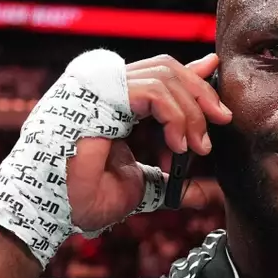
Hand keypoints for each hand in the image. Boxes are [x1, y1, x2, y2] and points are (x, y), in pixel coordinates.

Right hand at [66, 53, 230, 231]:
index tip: (217, 78)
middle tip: (222, 121)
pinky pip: (152, 91)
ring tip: (197, 147)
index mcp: (113, 103)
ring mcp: (99, 88)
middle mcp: (105, 88)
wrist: (55, 209)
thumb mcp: (142, 189)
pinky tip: (179, 143)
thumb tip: (208, 194)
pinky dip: (175, 115)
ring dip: (191, 111)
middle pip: (166, 68)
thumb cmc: (84, 199)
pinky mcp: (99, 95)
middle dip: (201, 93)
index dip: (191, 74)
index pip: (158, 75)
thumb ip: (173, 183)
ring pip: (164, 76)